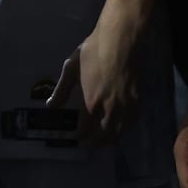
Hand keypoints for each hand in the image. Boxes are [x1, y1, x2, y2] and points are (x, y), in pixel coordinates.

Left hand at [47, 29, 137, 143]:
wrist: (119, 40)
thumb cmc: (92, 51)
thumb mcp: (71, 68)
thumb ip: (62, 90)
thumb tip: (50, 106)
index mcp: (91, 102)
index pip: (85, 129)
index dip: (80, 137)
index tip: (76, 139)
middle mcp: (109, 109)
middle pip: (103, 136)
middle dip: (95, 143)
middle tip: (88, 146)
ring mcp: (126, 106)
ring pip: (119, 133)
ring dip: (110, 140)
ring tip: (103, 141)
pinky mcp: (137, 100)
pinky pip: (132, 123)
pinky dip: (125, 130)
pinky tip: (120, 128)